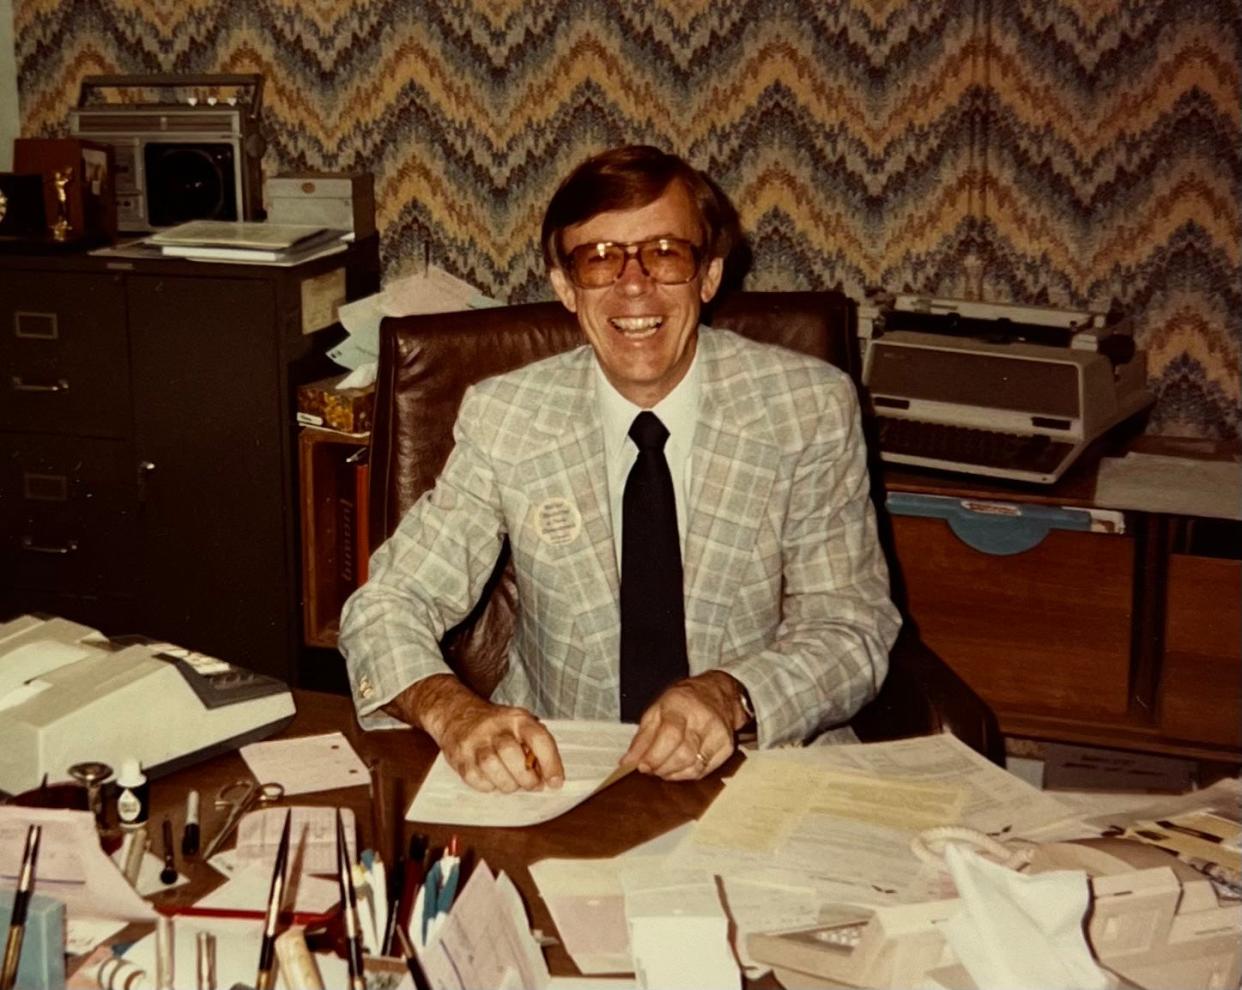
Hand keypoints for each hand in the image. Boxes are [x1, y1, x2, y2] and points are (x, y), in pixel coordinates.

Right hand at [387, 674, 563, 792]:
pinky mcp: (460, 758)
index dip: (551, 763)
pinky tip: (493, 780)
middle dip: (526, 778)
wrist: (456, 714)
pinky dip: (488, 786)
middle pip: (512, 754)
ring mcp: (475, 742)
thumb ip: (535, 746)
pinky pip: (476, 779)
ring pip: (492, 768)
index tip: (556, 782)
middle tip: (532, 785)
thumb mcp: (519, 724)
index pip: (538, 738)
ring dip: (507, 784)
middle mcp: (495, 728)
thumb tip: (550, 776)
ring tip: (512, 783)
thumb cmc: (495, 725)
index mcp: (517, 719)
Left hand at [619, 670, 747, 780]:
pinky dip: (687, 774)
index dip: (655, 756)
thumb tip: (627, 763)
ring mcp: (718, 734)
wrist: (717, 693)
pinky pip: (704, 771)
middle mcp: (703, 719)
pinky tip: (680, 768)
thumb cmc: (682, 702)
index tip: (643, 767)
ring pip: (694, 767)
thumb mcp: (656, 711)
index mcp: (681, 706)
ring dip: (673, 774)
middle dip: (662, 768)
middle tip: (652, 769)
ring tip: (664, 768)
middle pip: (683, 755)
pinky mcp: (727, 747)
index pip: (670, 735)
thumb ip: (641, 739)